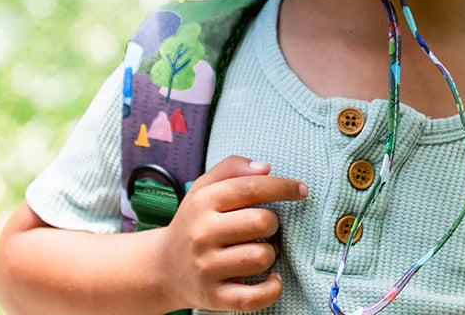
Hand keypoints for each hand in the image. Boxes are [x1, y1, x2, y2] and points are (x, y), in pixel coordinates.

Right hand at [156, 155, 307, 312]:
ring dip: (270, 253)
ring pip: (260, 256)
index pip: (251, 187)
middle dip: (273, 223)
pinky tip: (272, 279)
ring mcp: (208, 267)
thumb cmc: (194, 222)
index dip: (283, 186)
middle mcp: (203, 234)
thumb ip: (232, 167)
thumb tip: (265, 168)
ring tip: (258, 250)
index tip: (301, 190)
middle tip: (264, 227)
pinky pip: (253, 297)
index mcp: (203, 202)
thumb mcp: (204, 187)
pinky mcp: (214, 297)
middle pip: (261, 222)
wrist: (163, 268)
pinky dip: (272, 289)